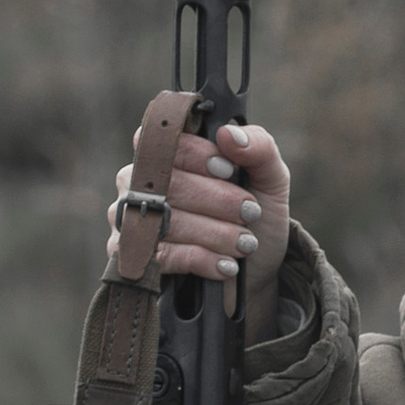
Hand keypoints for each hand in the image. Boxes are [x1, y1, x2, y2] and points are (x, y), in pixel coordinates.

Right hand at [111, 119, 291, 338]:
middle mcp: (142, 183)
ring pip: (169, 221)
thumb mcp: (269, 179)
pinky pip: (165, 255)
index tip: (230, 170)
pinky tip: (226, 265)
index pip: (165, 141)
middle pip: (170, 182)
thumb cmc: (256, 217)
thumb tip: (228, 133)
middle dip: (218, 199)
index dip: (198, 154)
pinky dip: (203, 259)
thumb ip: (259, 148)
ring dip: (217, 233)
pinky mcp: (139, 259)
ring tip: (246, 243)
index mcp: (169, 153)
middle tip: (250, 213)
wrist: (255, 271)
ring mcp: (134, 221)